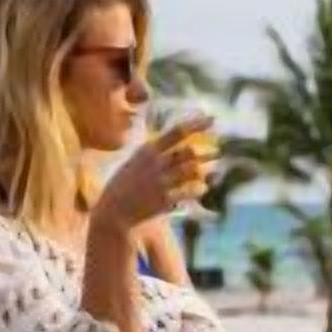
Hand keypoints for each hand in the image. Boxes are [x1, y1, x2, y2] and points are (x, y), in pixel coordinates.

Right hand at [93, 115, 213, 230]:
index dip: (196, 124)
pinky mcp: (164, 199)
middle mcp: (155, 163)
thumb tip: (178, 143)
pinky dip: (199, 188)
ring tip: (213, 170)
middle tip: (217, 151)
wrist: (113, 211)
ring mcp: (160, 181)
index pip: (177, 132)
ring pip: (192, 170)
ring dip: (206, 169)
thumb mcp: (135, 162)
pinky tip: (203, 187)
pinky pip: (190, 191)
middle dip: (206, 151)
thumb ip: (155, 153)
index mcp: (148, 150)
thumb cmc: (124, 185)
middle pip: (189, 151)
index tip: (211, 119)